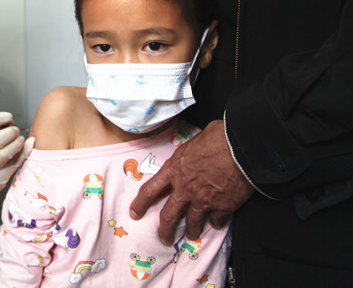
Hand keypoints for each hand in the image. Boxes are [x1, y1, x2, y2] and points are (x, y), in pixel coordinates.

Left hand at [129, 120, 253, 244]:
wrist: (241, 147)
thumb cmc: (217, 138)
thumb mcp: (190, 145)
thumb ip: (183, 158)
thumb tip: (186, 160)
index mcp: (173, 170)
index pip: (149, 190)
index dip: (140, 204)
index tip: (134, 213)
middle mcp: (185, 189)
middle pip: (168, 216)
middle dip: (164, 230)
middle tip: (164, 239)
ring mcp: (203, 200)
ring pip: (193, 222)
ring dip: (192, 231)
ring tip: (191, 235)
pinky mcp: (223, 206)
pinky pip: (216, 221)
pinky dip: (216, 223)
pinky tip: (216, 223)